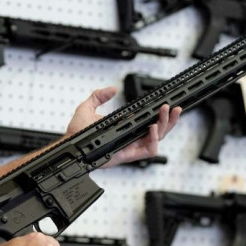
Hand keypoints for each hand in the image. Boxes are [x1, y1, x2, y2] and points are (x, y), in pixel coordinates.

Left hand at [66, 86, 180, 167]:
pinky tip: (152, 127)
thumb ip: (99, 96)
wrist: (70, 146)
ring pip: (157, 140)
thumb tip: (112, 89)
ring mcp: (130, 147)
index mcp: (125, 129)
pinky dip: (153, 140)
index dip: (161, 114)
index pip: (149, 121)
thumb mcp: (87, 108)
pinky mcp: (128, 155)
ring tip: (164, 113)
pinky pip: (148, 151)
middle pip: (160, 131)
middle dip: (170, 120)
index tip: (166, 103)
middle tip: (175, 107)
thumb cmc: (76, 133)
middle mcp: (131, 139)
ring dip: (165, 127)